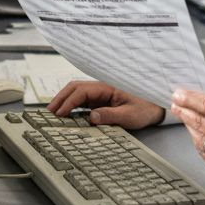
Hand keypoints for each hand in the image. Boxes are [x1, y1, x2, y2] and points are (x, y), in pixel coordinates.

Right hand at [47, 81, 163, 129]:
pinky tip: (65, 114)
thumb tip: (92, 117)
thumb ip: (111, 116)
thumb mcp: (130, 115)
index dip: (69, 102)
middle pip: (75, 88)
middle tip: (49, 112)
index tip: (60, 114)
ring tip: (53, 113)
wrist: (155, 107)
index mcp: (107, 87)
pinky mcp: (100, 101)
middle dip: (61, 98)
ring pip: (76, 93)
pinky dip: (71, 105)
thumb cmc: (145, 109)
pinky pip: (82, 100)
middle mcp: (101, 88)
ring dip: (64, 101)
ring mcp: (100, 94)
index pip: (82, 91)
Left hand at [169, 89, 204, 181]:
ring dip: (190, 127)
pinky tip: (197, 135)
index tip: (179, 94)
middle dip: (184, 111)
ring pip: (199, 140)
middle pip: (200, 122)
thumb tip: (201, 103)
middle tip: (176, 104)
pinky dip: (199, 144)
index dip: (190, 99)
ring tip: (186, 117)